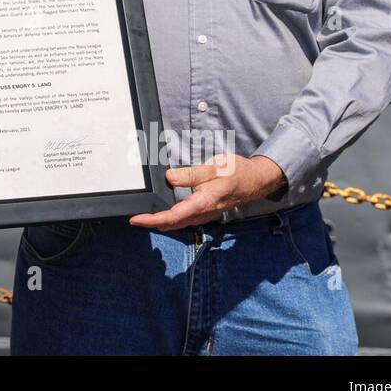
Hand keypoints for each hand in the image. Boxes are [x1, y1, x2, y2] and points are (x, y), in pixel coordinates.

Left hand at [128, 154, 285, 231]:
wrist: (256, 180)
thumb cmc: (237, 172)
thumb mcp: (214, 167)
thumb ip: (191, 174)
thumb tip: (170, 178)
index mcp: (204, 202)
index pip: (173, 216)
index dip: (152, 220)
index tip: (136, 219)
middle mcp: (204, 212)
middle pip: (173, 223)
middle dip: (153, 223)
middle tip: (135, 218)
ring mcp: (206, 214)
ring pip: (179, 223)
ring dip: (161, 221)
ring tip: (144, 216)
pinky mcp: (206, 211)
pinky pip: (186, 219)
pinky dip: (172, 218)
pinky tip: (164, 212)